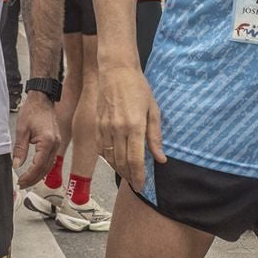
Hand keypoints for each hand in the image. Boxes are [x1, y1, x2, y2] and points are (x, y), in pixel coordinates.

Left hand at [13, 95, 60, 187]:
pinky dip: (43, 168)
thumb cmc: (33, 110)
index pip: (38, 165)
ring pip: (49, 166)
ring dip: (39, 175)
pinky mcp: (56, 142)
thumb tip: (16, 164)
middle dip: (33, 179)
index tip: (21, 180)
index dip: (29, 175)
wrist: (42, 99)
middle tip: (22, 184)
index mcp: (47, 141)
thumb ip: (19, 149)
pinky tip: (36, 171)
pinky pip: (51, 159)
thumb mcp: (21, 130)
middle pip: (45, 169)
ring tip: (27, 180)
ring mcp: (57, 143)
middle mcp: (55, 144)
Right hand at [98, 63, 164, 183]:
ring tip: (127, 175)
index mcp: (135, 126)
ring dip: (118, 169)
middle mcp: (118, 130)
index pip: (135, 160)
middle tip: (136, 184)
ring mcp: (105, 128)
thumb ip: (155, 136)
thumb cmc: (138, 87)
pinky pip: (101, 148)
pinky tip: (114, 161)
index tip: (141, 186)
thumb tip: (160, 158)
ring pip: (110, 158)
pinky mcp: (97, 125)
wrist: (116, 71)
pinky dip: (108, 158)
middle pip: (122, 162)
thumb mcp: (153, 110)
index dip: (138, 177)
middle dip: (129, 177)